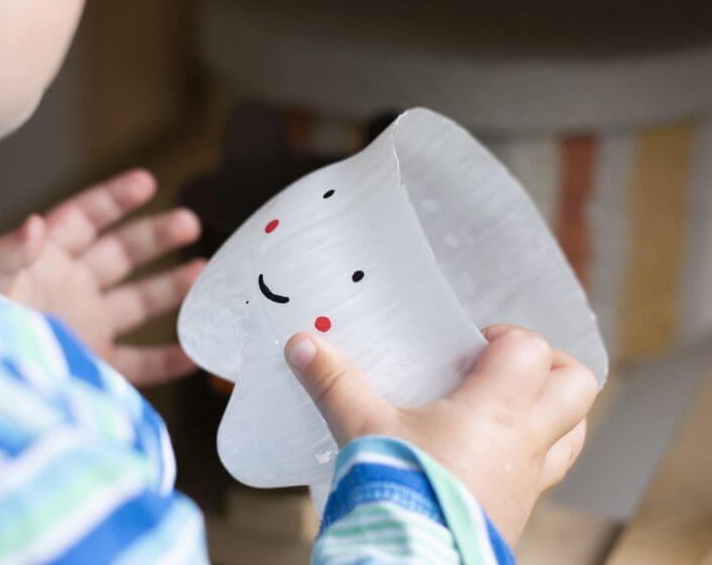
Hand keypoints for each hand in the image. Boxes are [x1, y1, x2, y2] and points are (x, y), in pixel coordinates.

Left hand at [0, 169, 204, 385]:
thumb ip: (9, 254)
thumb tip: (34, 224)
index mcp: (46, 259)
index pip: (84, 218)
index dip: (114, 199)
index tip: (146, 182)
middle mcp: (71, 287)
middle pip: (121, 254)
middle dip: (155, 236)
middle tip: (189, 223)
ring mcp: (86, 325)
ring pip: (138, 302)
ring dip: (172, 288)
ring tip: (204, 272)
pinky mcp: (94, 365)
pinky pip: (138, 362)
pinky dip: (167, 361)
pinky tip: (196, 354)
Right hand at [284, 324, 597, 543]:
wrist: (410, 563)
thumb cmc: (396, 489)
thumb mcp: (361, 427)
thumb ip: (334, 381)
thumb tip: (302, 343)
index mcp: (495, 409)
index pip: (529, 349)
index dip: (505, 336)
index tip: (467, 346)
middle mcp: (525, 440)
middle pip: (577, 384)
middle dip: (548, 365)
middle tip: (502, 366)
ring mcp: (529, 479)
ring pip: (574, 431)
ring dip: (551, 409)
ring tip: (505, 404)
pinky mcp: (521, 508)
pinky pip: (549, 469)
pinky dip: (533, 451)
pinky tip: (487, 453)